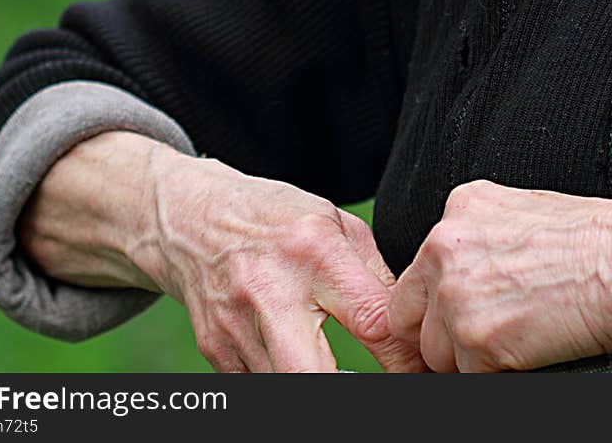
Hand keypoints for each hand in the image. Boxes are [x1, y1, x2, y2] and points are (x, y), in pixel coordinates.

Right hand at [137, 148, 425, 372]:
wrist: (191, 217)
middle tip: (378, 388)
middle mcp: (271, 291)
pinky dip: (285, 379)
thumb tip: (410, 328)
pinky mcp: (215, 351)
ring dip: (319, 386)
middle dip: (350, 393)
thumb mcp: (332, 222)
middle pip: (313, 376)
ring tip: (336, 369)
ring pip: (287, 388)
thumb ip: (372, 274)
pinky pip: (262, 385)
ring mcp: (237, 325)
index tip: (420, 369)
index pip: (372, 321)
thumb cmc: (274, 217)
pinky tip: (296, 358)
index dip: (405, 358)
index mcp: (312, 250)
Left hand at [387, 180, 611, 371]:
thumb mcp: (525, 212)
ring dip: (469, 357)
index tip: (462, 312)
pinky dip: (497, 374)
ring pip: (437, 351)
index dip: (439, 299)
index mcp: (459, 208)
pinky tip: (530, 351)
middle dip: (440, 330)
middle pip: (412, 310)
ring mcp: (456, 293)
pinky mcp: (475, 339)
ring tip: (518, 340)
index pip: (422, 268)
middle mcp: (445, 245)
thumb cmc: (598, 238)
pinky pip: (469, 376)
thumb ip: (483, 237)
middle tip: (483, 337)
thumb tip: (475, 268)